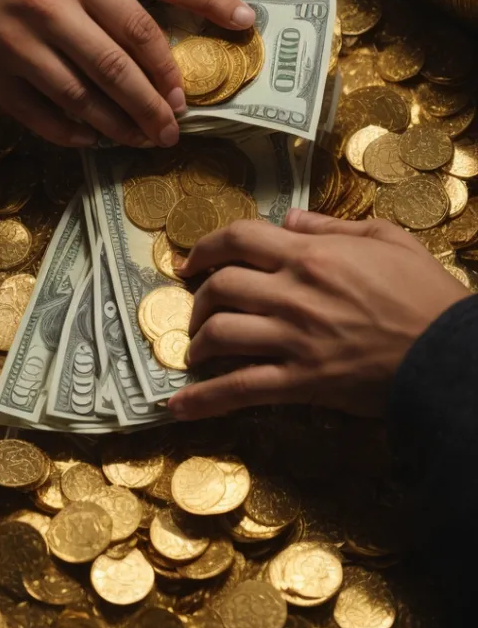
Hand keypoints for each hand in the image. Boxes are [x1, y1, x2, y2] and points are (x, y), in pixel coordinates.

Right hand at [0, 0, 253, 147]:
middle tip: (181, 118)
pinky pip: (50, 114)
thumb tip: (174, 24)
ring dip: (128, 124)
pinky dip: (79, 133)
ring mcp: (24, 37)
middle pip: (131, 56)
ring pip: (93, 94)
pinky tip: (96, 139)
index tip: (246, 25)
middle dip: (164, 95)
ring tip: (149, 137)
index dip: (210, 6)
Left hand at [169, 210, 467, 419]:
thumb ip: (332, 226)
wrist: (449, 354)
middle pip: (220, 286)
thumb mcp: (387, 239)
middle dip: (199, 295)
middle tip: (196, 306)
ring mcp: (294, 340)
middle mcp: (294, 294)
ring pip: (221, 334)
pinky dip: (203, 399)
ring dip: (198, 341)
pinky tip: (177, 407)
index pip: (240, 239)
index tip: (193, 260)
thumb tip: (289, 220)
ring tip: (197, 348)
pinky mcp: (302, 383)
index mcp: (312, 255)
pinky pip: (240, 390)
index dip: (206, 246)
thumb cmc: (425, 294)